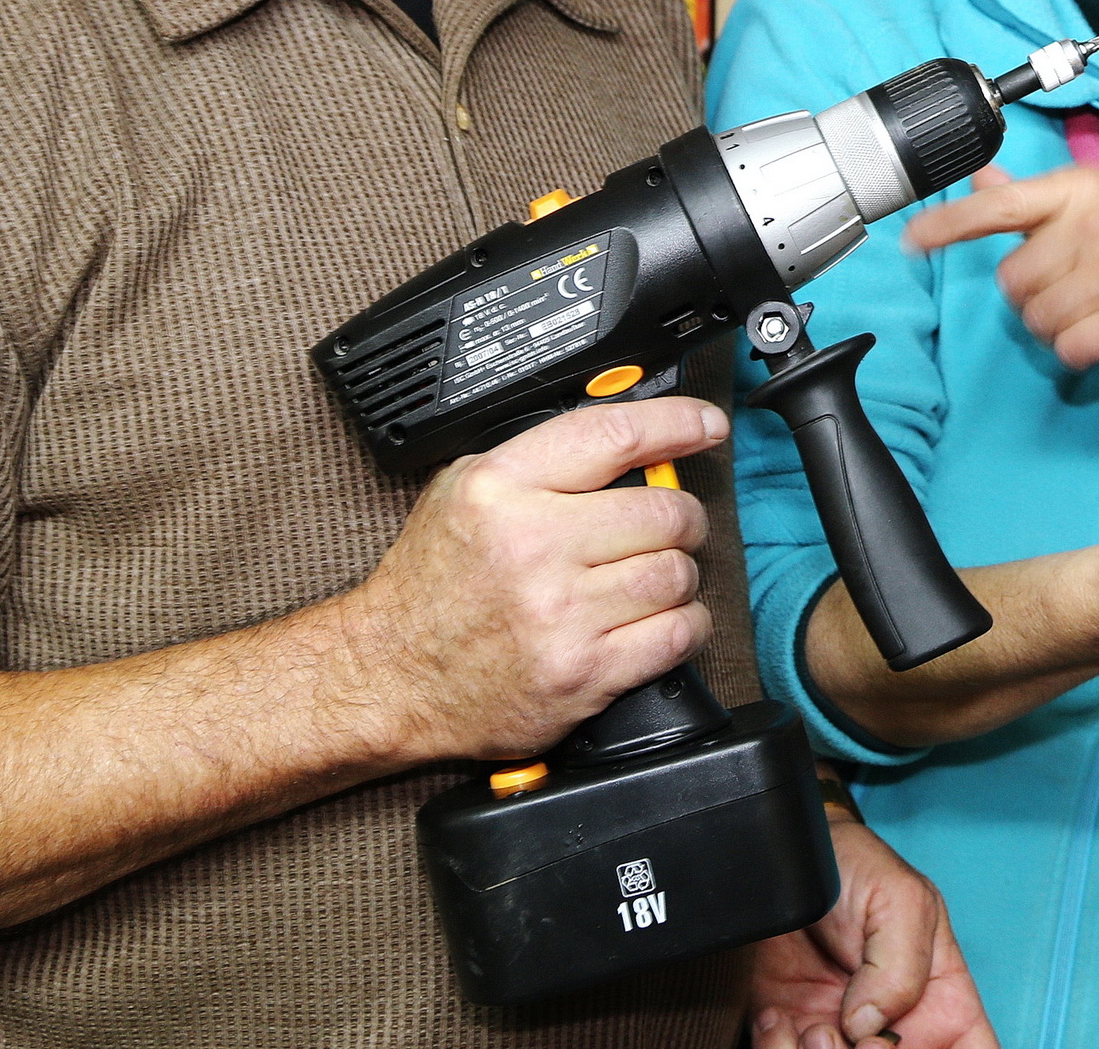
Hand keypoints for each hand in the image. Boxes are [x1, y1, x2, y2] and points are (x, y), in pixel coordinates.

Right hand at [333, 397, 721, 763]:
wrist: (392, 675)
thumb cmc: (434, 583)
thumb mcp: (464, 489)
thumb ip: (542, 458)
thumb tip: (631, 438)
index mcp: (502, 488)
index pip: (616, 436)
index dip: (678, 423)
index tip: (706, 426)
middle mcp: (533, 547)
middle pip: (664, 510)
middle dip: (680, 516)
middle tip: (668, 525)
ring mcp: (560, 614)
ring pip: (677, 573)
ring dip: (679, 572)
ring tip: (651, 576)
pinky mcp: (582, 674)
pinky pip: (677, 634)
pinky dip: (686, 623)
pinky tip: (661, 618)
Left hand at [748, 816, 997, 1048]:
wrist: (785, 859)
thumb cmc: (856, 867)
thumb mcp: (901, 899)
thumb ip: (901, 964)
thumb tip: (868, 1025)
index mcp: (942, 1005)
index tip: (919, 1048)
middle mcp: (895, 1031)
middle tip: (859, 1040)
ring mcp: (842, 1039)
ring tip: (816, 1027)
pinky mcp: (792, 1037)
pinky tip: (778, 1017)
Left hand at [903, 166, 1098, 379]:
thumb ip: (1035, 198)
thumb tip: (981, 178)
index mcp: (1080, 189)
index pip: (998, 206)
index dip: (948, 224)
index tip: (912, 239)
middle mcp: (1092, 224)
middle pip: (1011, 280)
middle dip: (1033, 294)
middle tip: (1077, 287)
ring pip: (1035, 319)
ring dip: (1057, 325)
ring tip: (1098, 306)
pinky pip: (1066, 349)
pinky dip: (1079, 351)